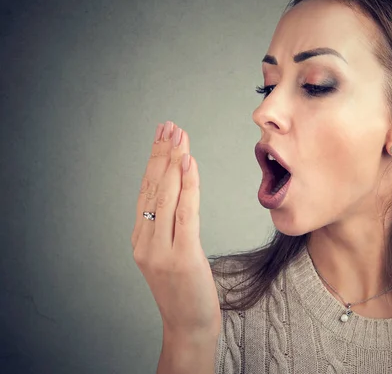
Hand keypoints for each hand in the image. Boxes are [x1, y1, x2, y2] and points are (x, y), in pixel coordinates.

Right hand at [131, 121, 220, 337]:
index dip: (154, 161)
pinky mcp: (180, 256)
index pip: (147, 191)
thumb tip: (181, 196)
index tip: (162, 137)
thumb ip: (170, 228)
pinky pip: (184, 213)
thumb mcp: (172, 255)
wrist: (188, 327)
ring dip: (174, 162)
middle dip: (162, 154)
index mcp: (141, 239)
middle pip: (153, 188)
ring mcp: (160, 250)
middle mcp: (145, 241)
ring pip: (166, 196)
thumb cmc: (185, 291)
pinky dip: (187, 186)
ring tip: (179, 136)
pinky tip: (189, 164)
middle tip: (170, 126)